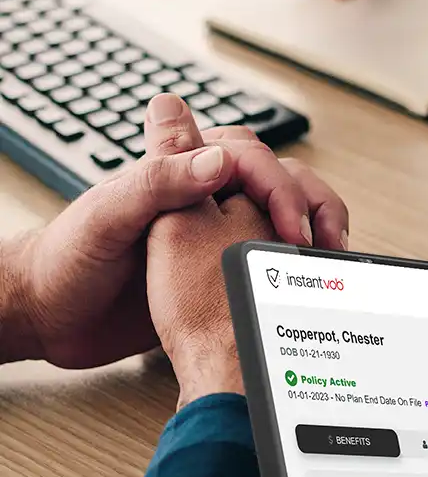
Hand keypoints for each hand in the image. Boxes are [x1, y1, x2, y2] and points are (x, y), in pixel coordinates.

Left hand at [0, 92, 347, 370]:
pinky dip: (294, 267)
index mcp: (176, 170)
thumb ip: (159, 182)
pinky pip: (266, 259)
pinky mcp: (213, 271)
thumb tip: (217, 159)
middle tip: (324, 246)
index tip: (289, 229)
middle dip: (309, 204)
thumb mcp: (109, 216)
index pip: (247, 158)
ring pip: (279, 216)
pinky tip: (307, 288)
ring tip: (330, 261)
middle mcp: (200, 196)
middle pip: (277, 178)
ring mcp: (211, 233)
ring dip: (310, 230)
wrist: (48, 318)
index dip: (277, 188)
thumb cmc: (65, 260)